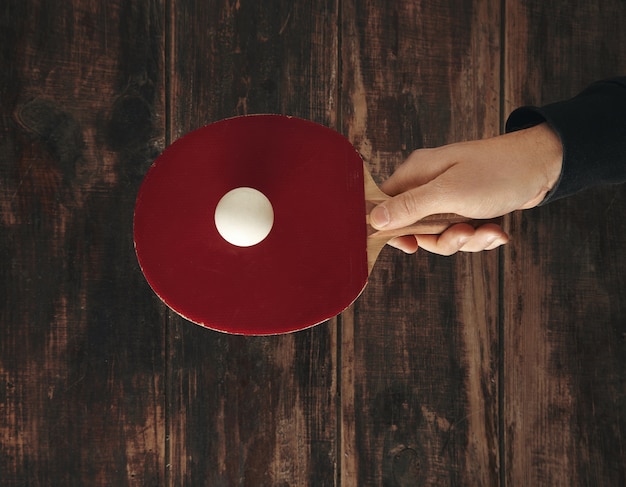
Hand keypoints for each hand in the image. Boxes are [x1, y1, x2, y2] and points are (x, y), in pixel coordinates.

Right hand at [369, 123, 562, 254]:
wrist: (543, 166)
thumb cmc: (497, 173)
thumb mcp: (449, 193)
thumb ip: (410, 207)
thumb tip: (373, 221)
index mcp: (416, 173)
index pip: (384, 205)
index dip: (391, 229)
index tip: (411, 245)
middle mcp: (428, 184)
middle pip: (413, 227)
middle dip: (440, 239)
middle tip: (462, 234)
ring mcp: (448, 196)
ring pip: (439, 235)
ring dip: (465, 241)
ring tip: (487, 231)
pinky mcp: (465, 206)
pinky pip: (460, 233)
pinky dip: (479, 236)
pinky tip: (497, 230)